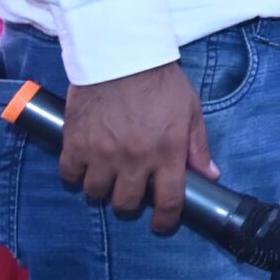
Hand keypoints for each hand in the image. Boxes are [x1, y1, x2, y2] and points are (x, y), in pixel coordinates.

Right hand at [61, 62, 213, 234]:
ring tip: (107, 175)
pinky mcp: (75, 143)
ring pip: (96, 194)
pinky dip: (75, 175)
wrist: (121, 56)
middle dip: (130, 202)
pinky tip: (83, 166)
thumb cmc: (160, 82)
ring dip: (102, 189)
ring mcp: (101, 153)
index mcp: (167, 152)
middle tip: (131, 189)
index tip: (162, 224)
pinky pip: (70, 175)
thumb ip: (198, 146)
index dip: (166, 220)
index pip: (168, 201)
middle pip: (126, 203)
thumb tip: (210, 175)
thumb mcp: (190, 111)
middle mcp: (134, 159)